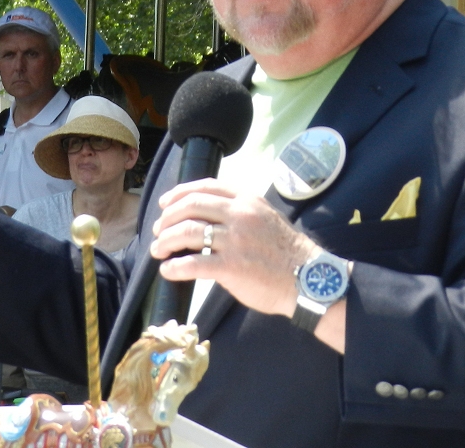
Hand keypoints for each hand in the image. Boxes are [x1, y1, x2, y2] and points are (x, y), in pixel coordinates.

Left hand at [149, 179, 314, 319]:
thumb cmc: (284, 250)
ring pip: (187, 232)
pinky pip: (193, 264)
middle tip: (158, 230)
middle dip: (167, 218)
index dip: (179, 193)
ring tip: (158, 250)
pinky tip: (168, 270)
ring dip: (165, 240)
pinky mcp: (232, 267)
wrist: (306, 277)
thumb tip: (205, 215)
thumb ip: (238, 210)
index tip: (165, 203)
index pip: (205, 186)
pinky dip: (175, 267)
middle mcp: (239, 214)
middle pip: (191, 206)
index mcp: (246, 200)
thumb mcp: (264, 216)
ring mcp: (235, 240)